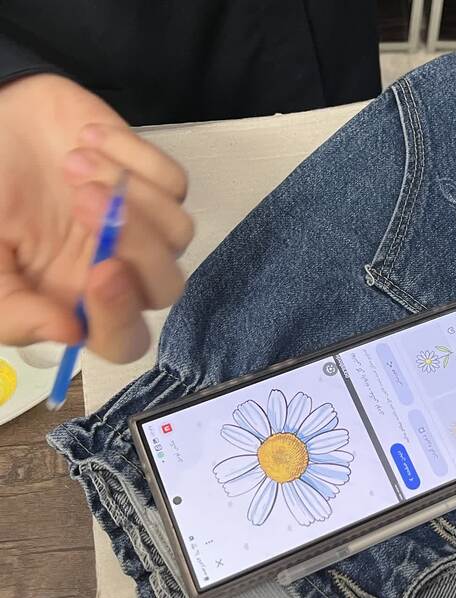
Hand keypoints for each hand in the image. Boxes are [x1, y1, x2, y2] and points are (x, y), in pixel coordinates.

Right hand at [0, 74, 191, 362]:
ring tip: (69, 162)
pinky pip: (174, 182)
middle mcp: (119, 269)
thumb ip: (11, 309)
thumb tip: (69, 333)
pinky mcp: (154, 180)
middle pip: (167, 286)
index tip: (101, 271)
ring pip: (179, 233)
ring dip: (130, 195)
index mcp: (78, 301)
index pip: (123, 339)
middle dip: (137, 246)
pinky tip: (85, 140)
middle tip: (84, 200)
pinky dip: (132, 156)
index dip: (120, 316)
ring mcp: (143, 225)